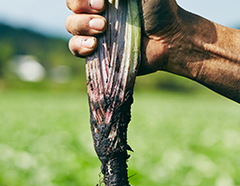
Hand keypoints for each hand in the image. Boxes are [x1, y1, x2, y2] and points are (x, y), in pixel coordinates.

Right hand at [66, 0, 181, 74]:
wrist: (168, 40)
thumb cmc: (160, 10)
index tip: (102, 2)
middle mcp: (97, 12)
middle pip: (71, 7)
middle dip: (81, 9)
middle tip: (104, 17)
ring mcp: (96, 33)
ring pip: (71, 26)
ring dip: (81, 26)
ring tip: (102, 30)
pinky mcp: (98, 53)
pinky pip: (76, 49)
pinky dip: (79, 46)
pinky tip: (93, 45)